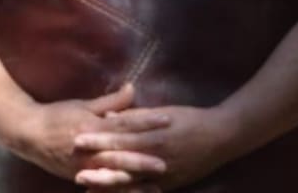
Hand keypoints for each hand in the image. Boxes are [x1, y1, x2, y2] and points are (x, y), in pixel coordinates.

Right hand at [17, 84, 167, 182]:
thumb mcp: (84, 105)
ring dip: (133, 180)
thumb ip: (111, 101)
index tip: (168, 120)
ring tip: (154, 184)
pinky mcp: (79, 177)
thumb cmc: (57, 115)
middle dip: (143, 160)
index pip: (125, 123)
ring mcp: (82, 166)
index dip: (147, 121)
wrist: (26, 134)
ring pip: (112, 175)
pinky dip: (118, 190)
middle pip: (120, 154)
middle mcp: (88, 149)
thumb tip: (133, 87)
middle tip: (166, 163)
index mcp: (92, 127)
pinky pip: (102, 186)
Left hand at [74, 105, 233, 189]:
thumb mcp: (166, 112)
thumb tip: (109, 117)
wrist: (222, 136)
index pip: (121, 137)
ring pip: (129, 182)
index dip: (98, 139)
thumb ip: (137, 117)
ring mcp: (162, 174)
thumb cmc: (193, 119)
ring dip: (106, 185)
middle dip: (97, 167)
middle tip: (75, 170)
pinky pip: (143, 192)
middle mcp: (156, 157)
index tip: (78, 139)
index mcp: (155, 135)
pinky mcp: (168, 184)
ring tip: (86, 187)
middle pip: (121, 163)